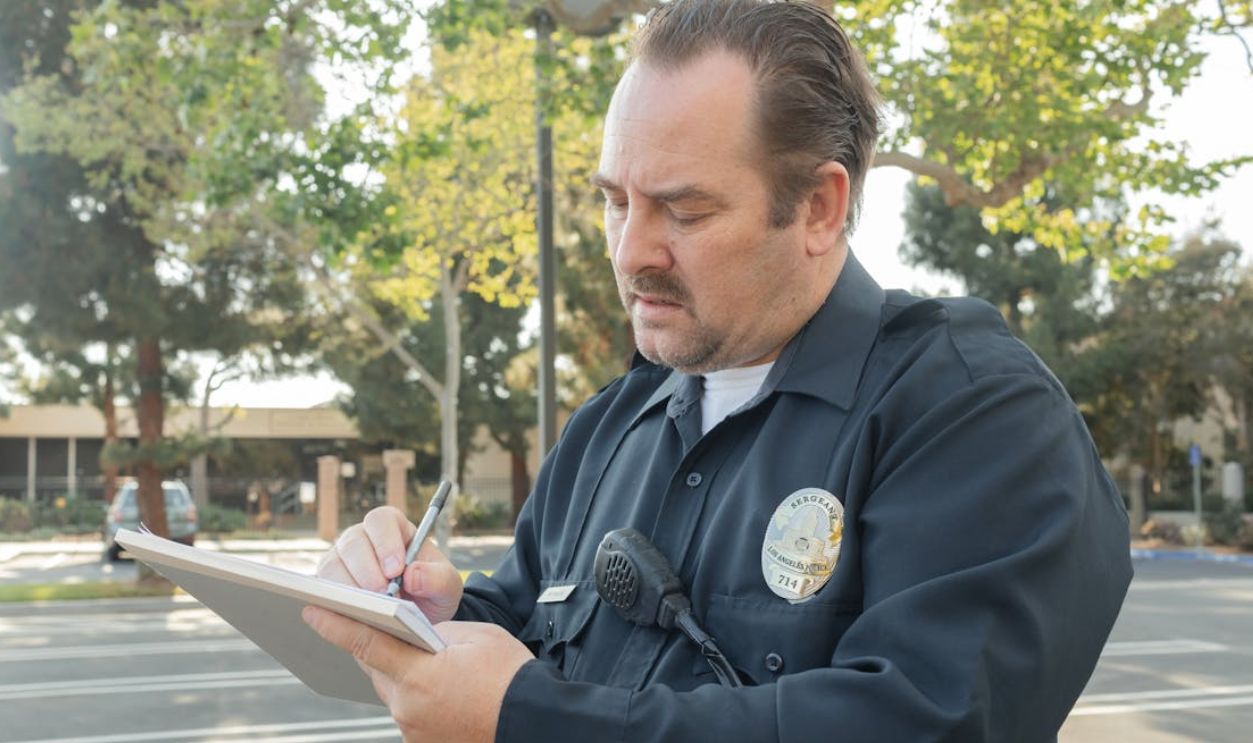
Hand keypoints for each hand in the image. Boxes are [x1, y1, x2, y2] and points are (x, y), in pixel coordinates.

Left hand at [302, 607, 533, 742]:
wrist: (535, 722)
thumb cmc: (511, 677)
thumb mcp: (475, 638)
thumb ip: (436, 632)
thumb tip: (417, 633)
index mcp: (418, 675)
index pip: (366, 643)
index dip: (336, 625)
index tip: (312, 610)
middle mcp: (408, 707)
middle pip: (378, 669)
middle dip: (380, 648)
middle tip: (387, 629)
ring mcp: (414, 730)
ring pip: (394, 692)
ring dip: (403, 675)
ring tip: (432, 665)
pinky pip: (411, 712)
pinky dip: (419, 697)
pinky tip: (443, 691)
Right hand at [316, 506, 463, 623]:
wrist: (420, 615)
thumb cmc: (431, 591)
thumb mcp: (447, 586)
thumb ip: (437, 578)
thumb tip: (412, 575)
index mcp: (393, 528)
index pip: (381, 521)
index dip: (385, 542)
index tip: (396, 569)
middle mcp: (363, 538)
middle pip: (353, 542)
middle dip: (367, 570)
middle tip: (384, 595)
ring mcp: (342, 559)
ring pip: (333, 564)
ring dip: (350, 587)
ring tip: (371, 609)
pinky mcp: (329, 583)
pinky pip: (323, 589)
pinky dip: (335, 602)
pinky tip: (353, 615)